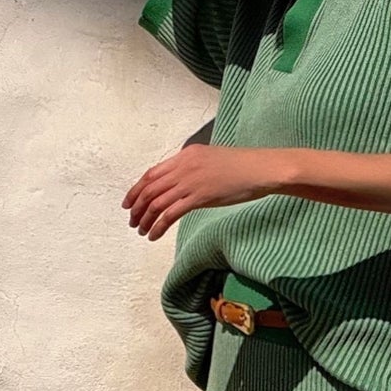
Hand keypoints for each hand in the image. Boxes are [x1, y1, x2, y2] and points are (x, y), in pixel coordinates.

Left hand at [122, 144, 279, 240]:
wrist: (261, 169)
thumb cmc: (243, 167)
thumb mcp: (212, 160)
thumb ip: (194, 168)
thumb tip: (182, 182)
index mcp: (186, 155)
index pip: (152, 173)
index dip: (136, 189)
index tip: (129, 202)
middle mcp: (183, 166)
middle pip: (149, 188)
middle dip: (136, 206)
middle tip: (132, 220)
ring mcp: (190, 181)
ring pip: (156, 202)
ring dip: (145, 219)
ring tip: (141, 230)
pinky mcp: (199, 196)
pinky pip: (170, 214)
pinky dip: (158, 226)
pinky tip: (154, 235)